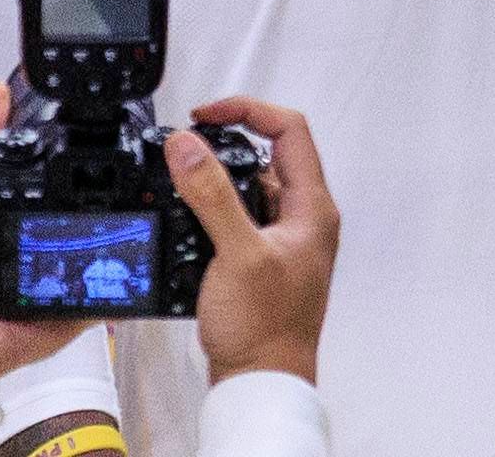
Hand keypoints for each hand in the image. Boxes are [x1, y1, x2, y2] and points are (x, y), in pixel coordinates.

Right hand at [168, 99, 335, 384]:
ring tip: (182, 179)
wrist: (260, 382)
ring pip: (250, 184)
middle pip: (268, 153)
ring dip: (216, 176)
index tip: (205, 116)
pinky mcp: (261, 257)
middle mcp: (302, 218)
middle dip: (225, 142)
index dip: (248, 110)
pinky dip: (213, 206)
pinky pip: (238, 214)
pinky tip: (189, 217)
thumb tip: (187, 144)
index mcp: (312, 208)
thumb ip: (211, 194)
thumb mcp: (236, 253)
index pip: (289, 130)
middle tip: (187, 144)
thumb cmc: (265, 330)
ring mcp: (282, 238)